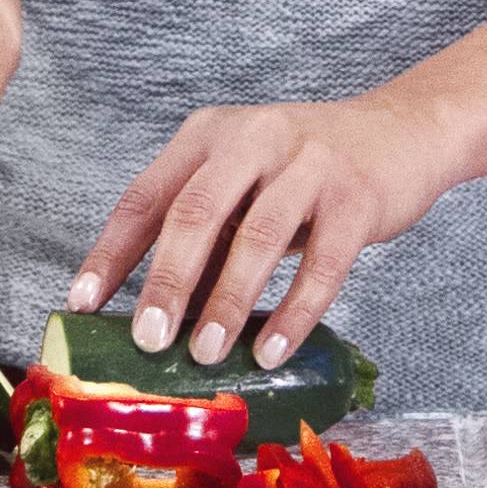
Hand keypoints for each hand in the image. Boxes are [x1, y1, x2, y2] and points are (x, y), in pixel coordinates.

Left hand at [75, 94, 469, 370]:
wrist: (403, 131)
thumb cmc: (305, 170)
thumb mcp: (243, 179)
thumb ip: (203, 227)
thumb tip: (152, 310)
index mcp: (209, 134)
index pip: (147, 196)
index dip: (111, 253)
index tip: (83, 304)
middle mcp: (253, 138)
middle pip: (195, 212)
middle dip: (166, 281)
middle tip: (147, 340)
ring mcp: (308, 164)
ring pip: (257, 237)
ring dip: (226, 302)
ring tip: (205, 355)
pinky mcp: (355, 197)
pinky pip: (322, 264)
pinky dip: (293, 313)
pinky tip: (271, 350)